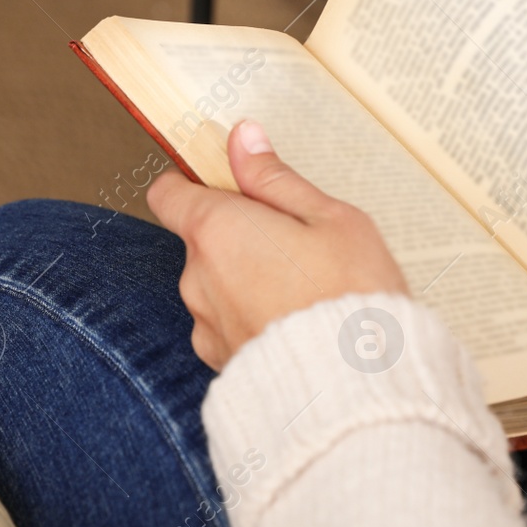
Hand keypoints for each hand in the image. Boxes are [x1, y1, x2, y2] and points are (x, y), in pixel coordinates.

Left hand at [146, 120, 407, 369]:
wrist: (356, 386)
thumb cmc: (351, 295)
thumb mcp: (331, 218)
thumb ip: (277, 179)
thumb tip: (244, 140)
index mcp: (218, 230)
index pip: (170, 192)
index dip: (198, 183)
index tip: (234, 186)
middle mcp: (197, 277)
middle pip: (203, 240)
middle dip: (241, 236)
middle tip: (298, 244)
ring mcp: (205, 323)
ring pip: (217, 285)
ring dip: (248, 280)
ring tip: (306, 291)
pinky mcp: (220, 362)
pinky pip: (229, 325)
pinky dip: (254, 320)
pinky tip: (296, 324)